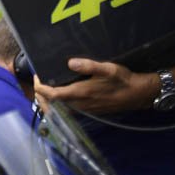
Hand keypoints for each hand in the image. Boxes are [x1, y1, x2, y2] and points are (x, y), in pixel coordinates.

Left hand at [33, 58, 158, 114]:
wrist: (138, 95)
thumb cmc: (122, 80)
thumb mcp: (107, 68)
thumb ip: (89, 65)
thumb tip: (70, 62)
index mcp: (81, 94)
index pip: (53, 95)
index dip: (40, 87)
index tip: (36, 78)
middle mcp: (80, 105)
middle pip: (52, 106)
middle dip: (40, 96)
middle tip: (37, 83)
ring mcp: (84, 110)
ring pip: (59, 111)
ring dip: (48, 102)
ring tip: (43, 90)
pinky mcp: (89, 111)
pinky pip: (67, 112)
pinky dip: (58, 106)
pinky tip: (59, 97)